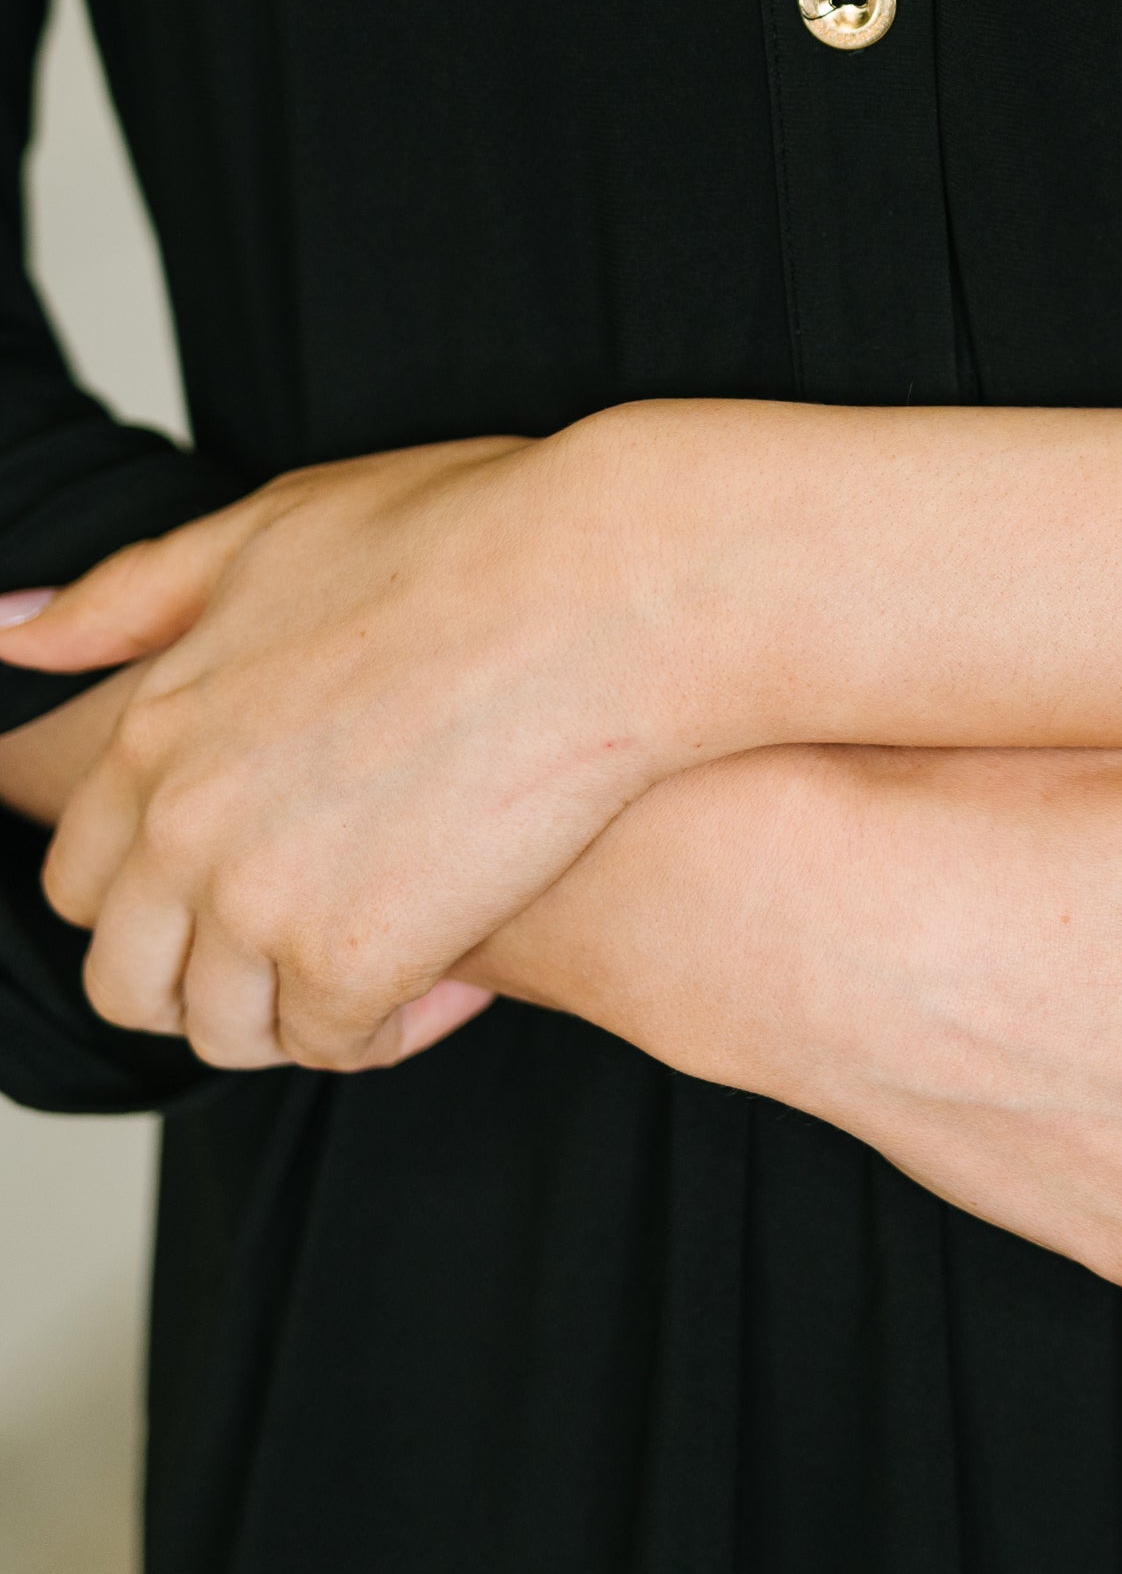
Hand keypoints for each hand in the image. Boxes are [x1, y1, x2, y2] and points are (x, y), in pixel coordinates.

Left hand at [7, 432, 690, 1068]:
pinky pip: (337, 1044)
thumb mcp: (274, 529)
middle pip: (132, 978)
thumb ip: (135, 596)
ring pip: (228, 1028)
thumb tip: (4, 635)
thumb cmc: (469, 536)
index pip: (83, 878)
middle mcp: (181, 823)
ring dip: (304, 1007)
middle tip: (320, 935)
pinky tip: (461, 966)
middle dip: (212, 977)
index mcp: (152, 726)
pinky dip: (393, 1024)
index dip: (162, 897)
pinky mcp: (354, 955)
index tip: (256, 876)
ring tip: (397, 949)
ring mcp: (260, 897)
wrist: (608, 584)